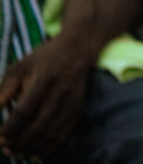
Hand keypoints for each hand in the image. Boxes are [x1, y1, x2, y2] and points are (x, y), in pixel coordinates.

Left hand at [0, 33, 91, 157]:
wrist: (77, 50)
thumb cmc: (42, 59)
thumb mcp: (18, 68)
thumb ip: (2, 91)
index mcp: (42, 82)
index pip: (23, 112)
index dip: (9, 129)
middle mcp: (59, 95)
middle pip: (38, 128)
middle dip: (18, 143)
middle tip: (6, 147)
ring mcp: (70, 104)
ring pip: (50, 136)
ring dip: (31, 148)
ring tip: (17, 150)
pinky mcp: (77, 111)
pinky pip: (63, 137)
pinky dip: (48, 149)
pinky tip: (35, 150)